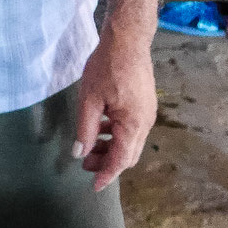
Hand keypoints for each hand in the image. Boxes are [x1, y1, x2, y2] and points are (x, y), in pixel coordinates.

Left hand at [73, 25, 157, 191]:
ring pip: (130, 142)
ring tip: (89, 146)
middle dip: (107, 164)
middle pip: (128, 155)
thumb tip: (79, 153)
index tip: (94, 187)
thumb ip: (85, 129)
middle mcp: (145, 122)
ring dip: (111, 149)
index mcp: (133, 124)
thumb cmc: (107, 67)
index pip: (121, 160)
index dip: (106, 175)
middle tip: (85, 164)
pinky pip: (131, 129)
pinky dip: (116, 135)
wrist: (128, 39)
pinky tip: (99, 128)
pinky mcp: (144, 105)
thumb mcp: (89, 99)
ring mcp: (147, 113)